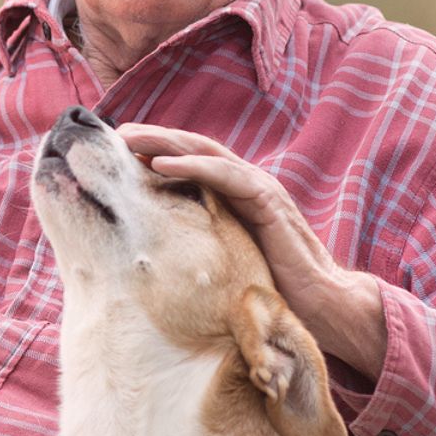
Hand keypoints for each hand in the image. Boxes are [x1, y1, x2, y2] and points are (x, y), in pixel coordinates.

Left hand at [115, 123, 387, 376]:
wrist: (322, 303)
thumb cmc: (273, 286)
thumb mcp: (223, 256)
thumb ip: (200, 239)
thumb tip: (153, 247)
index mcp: (234, 194)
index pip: (191, 161)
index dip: (156, 151)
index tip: (117, 150)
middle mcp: (245, 184)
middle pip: (193, 148)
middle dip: (153, 137)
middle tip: (113, 133)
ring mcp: (258, 188)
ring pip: (205, 152)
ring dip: (164, 142)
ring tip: (128, 139)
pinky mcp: (267, 201)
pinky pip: (225, 175)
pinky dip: (191, 166)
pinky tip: (159, 164)